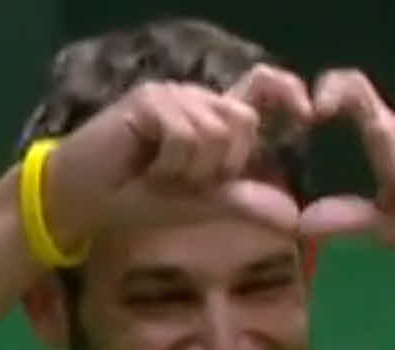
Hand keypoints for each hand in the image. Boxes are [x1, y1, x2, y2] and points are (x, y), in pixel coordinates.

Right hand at [41, 64, 316, 245]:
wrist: (84, 202)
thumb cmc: (136, 201)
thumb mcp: (199, 206)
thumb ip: (242, 203)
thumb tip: (294, 217)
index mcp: (212, 117)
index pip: (260, 88)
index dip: (286, 90)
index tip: (310, 112)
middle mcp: (197, 99)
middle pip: (243, 122)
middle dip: (219, 166)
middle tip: (181, 181)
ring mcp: (174, 95)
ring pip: (215, 132)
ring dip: (189, 169)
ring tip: (157, 174)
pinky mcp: (150, 99)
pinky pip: (185, 135)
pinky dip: (169, 162)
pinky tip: (143, 166)